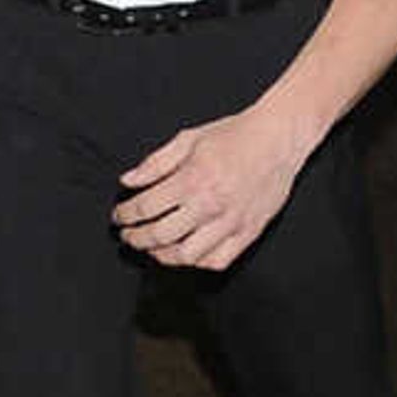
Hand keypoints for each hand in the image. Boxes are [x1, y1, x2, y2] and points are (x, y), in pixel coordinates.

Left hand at [115, 104, 314, 271]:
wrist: (278, 138)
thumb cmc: (233, 135)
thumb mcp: (188, 139)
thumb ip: (154, 163)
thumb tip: (127, 182)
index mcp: (192, 179)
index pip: (146, 207)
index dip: (125, 215)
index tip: (118, 216)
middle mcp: (211, 204)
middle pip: (160, 235)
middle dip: (136, 238)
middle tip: (128, 235)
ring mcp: (232, 222)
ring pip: (187, 255)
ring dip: (162, 255)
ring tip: (152, 248)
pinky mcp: (250, 232)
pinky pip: (218, 260)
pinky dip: (196, 262)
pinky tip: (185, 252)